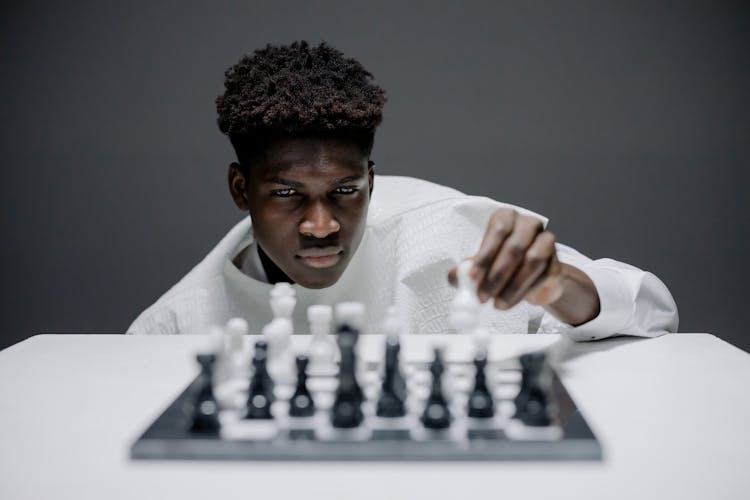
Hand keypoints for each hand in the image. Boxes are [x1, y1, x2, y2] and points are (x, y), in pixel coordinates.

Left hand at [448, 207, 599, 324]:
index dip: (484, 256)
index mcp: (506, 217)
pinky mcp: (556, 263)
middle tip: (482, 297)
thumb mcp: (479, 266)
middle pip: (515, 247)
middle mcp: (528, 224)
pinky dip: (523, 292)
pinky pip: (542, 276)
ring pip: (532, 261)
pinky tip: (509, 302)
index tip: (472, 279)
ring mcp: (546, 241)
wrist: (531, 281)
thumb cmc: (500, 265)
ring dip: (511, 286)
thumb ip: (464, 270)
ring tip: (496, 304)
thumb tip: (455, 276)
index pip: (497, 232)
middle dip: (496, 275)